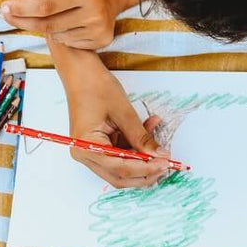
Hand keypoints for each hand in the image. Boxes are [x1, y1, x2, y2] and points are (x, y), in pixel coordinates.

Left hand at [0, 0, 139, 49]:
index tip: (4, 9)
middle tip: (8, 15)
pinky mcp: (103, 40)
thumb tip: (14, 7)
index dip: (22, 10)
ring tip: (52, 14)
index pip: (46, 6)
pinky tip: (68, 21)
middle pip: (48, 25)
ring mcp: (99, 28)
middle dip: (24, 21)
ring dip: (46, 27)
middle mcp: (94, 12)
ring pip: (57, 36)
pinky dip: (61, 34)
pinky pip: (70, 42)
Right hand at [57, 48, 169, 187]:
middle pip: (119, 175)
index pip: (120, 168)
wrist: (81, 71)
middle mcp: (85, 154)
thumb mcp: (124, 113)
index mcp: (86, 147)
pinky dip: (136, 145)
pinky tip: (149, 128)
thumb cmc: (96, 87)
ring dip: (142, 156)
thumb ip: (141, 137)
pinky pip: (120, 152)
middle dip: (145, 172)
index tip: (165, 164)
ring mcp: (90, 150)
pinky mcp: (97, 144)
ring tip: (159, 140)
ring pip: (121, 166)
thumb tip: (160, 155)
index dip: (145, 169)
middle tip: (166, 163)